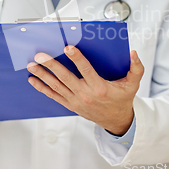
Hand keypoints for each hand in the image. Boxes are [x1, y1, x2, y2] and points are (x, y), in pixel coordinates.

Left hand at [27, 46, 143, 135]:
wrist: (116, 120)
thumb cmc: (123, 99)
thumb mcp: (133, 84)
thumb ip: (136, 68)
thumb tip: (134, 53)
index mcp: (100, 88)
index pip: (87, 71)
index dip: (77, 59)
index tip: (68, 48)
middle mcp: (86, 95)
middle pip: (66, 78)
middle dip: (51, 66)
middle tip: (41, 55)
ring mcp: (76, 101)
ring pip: (57, 86)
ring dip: (43, 75)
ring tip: (32, 65)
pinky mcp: (70, 105)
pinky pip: (54, 96)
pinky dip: (42, 88)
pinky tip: (33, 80)